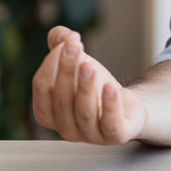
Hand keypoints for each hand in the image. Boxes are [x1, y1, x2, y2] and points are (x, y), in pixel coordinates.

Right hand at [32, 25, 147, 143]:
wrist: (128, 108)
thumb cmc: (96, 87)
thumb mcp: (78, 64)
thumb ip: (62, 46)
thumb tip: (60, 34)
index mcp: (49, 113)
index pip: (42, 89)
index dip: (52, 64)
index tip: (69, 40)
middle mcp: (66, 128)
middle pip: (62, 100)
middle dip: (67, 71)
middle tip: (75, 46)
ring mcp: (90, 136)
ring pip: (84, 113)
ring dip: (85, 87)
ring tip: (90, 66)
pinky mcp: (115, 136)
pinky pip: (110, 124)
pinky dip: (109, 105)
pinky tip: (111, 87)